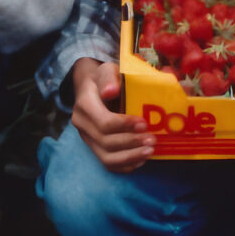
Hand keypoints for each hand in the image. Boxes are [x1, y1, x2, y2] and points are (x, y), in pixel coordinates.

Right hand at [68, 58, 151, 172]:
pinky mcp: (93, 147)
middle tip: (152, 140)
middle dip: (131, 143)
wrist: (92, 87)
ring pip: (106, 158)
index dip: (125, 126)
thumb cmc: (103, 78)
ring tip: (149, 151)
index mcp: (84, 105)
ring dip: (130, 157)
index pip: (104, 122)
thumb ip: (109, 78)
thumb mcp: (106, 70)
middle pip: (106, 142)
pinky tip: (141, 159)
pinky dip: (125, 165)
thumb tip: (111, 91)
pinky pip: (108, 163)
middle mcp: (82, 124)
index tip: (143, 123)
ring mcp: (87, 138)